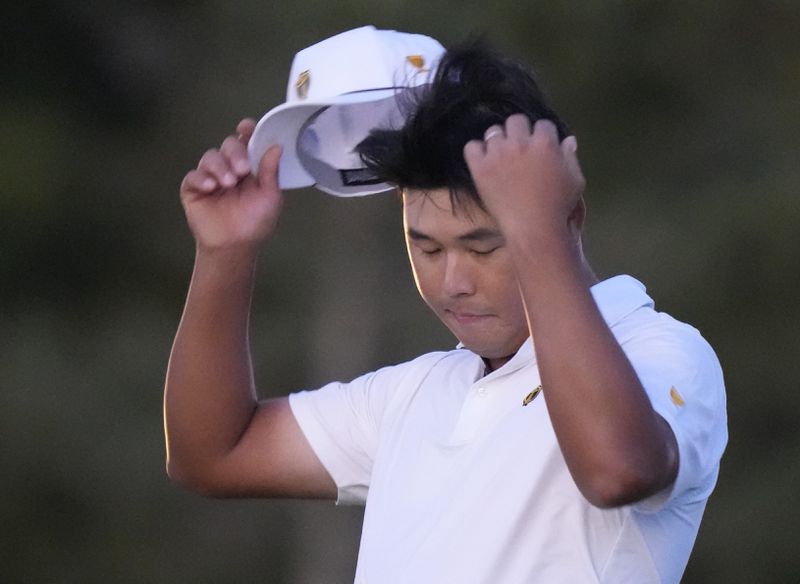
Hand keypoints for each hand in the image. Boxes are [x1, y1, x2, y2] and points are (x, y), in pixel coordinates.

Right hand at [180, 118, 282, 252]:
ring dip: (220, 166)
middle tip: (242, 170)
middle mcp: (230, 168)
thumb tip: (276, 146)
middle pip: (228, 145)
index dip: (247, 131)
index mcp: (249, 168)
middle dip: (235, 153)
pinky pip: (193, 175)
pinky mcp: (194, 188)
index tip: (247, 127)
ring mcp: (211, 177)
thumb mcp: (270, 196)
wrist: (235, 245)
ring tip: (228, 183)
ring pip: (210, 156)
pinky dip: (202, 178)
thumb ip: (270, 171)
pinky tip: (211, 187)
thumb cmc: (254, 223)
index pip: (247, 142)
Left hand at [463, 114, 584, 238]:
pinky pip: (471, 147)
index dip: (541, 136)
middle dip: (519, 132)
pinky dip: (476, 151)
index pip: (542, 124)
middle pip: (516, 121)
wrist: (533, 228)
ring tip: (501, 157)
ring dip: (498, 141)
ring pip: (493, 131)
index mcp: (545, 142)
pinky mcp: (480, 168)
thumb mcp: (575, 180)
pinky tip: (483, 162)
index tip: (539, 149)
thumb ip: (570, 157)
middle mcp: (520, 143)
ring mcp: (498, 154)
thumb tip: (567, 140)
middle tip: (519, 150)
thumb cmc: (558, 207)